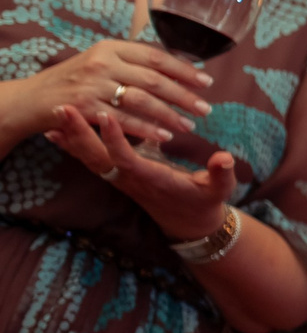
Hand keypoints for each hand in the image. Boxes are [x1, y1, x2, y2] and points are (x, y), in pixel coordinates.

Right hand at [0, 40, 209, 149]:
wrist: (34, 98)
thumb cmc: (75, 80)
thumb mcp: (101, 61)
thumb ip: (132, 63)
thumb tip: (176, 69)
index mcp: (111, 48)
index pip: (155, 57)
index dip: (184, 69)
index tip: (206, 81)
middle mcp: (102, 63)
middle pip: (153, 80)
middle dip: (183, 95)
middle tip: (205, 109)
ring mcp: (92, 86)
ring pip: (141, 101)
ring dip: (169, 114)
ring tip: (189, 125)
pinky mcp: (85, 108)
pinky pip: (123, 120)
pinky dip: (147, 129)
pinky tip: (164, 136)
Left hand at [46, 111, 232, 240]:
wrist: (189, 224)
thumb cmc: (205, 201)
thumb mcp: (219, 189)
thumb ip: (220, 173)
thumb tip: (224, 159)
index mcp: (153, 179)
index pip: (127, 159)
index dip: (115, 139)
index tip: (106, 115)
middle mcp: (129, 179)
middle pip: (97, 157)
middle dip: (79, 133)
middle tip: (63, 108)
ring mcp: (120, 178)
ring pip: (89, 157)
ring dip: (71, 136)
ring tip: (55, 112)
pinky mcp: (116, 174)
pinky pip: (90, 159)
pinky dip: (72, 145)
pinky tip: (55, 131)